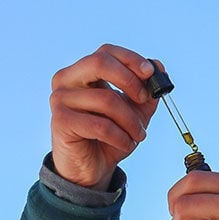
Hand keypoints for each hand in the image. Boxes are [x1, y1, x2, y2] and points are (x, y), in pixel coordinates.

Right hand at [49, 44, 157, 188]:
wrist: (92, 168)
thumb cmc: (111, 135)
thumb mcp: (135, 110)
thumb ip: (147, 88)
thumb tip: (158, 65)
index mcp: (83, 71)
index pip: (106, 52)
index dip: (130, 59)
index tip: (150, 73)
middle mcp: (67, 80)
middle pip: (99, 62)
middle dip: (129, 80)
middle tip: (144, 100)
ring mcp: (60, 99)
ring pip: (106, 99)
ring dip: (131, 120)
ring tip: (139, 135)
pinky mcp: (61, 121)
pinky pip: (100, 125)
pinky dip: (120, 137)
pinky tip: (126, 144)